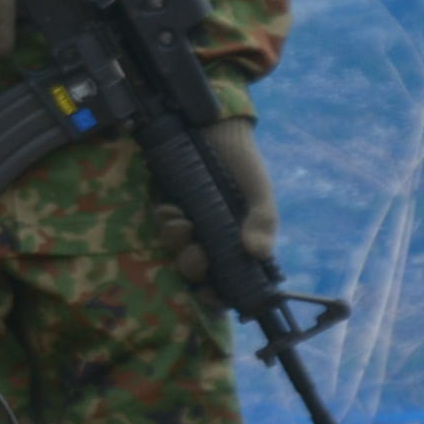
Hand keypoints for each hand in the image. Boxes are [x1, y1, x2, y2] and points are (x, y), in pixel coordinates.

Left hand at [152, 116, 277, 281]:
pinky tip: (171, 207)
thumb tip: (257, 253)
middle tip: (198, 253)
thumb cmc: (242, 163)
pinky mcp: (169, 204)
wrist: (212, 128)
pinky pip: (160, 224)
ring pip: (175, 249)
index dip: (218, 295)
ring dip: (176, 242)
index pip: (227, 280)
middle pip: (196, 270)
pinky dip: (164, 221)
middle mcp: (212, 236)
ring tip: (183, 222)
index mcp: (238, 241)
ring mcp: (190, 221)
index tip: (210, 296)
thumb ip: (262, 221)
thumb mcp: (259, 192)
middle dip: (193, 267)